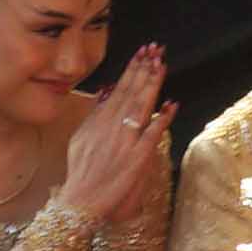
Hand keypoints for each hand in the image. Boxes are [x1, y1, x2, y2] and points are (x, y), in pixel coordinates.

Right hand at [60, 44, 172, 225]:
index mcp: (98, 121)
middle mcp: (111, 127)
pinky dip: (162, 119)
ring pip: (140, 106)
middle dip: (144, 68)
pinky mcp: (136, 158)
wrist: (81, 201)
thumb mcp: (80, 138)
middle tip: (156, 49)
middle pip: (130, 92)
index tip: (142, 53)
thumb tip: (105, 93)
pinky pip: (152, 134)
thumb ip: (94, 115)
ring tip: (161, 65)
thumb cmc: (81, 173)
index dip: (132, 70)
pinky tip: (171, 104)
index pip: (118, 89)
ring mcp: (124, 141)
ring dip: (152, 84)